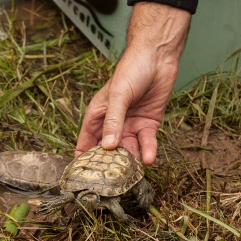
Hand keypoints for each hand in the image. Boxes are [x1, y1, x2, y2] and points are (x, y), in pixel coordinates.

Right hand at [75, 2, 190, 164]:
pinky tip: (150, 159)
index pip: (87, 140)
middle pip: (109, 150)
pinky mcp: (149, 124)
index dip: (84, 158)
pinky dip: (148, 150)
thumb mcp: (118, 96)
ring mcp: (131, 124)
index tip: (82, 177)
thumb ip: (113, 121)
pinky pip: (147, 141)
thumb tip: (108, 147)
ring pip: (129, 149)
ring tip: (133, 174)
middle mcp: (113, 123)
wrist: (158, 57)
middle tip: (112, 182)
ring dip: (131, 160)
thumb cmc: (131, 70)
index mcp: (98, 114)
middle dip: (110, 165)